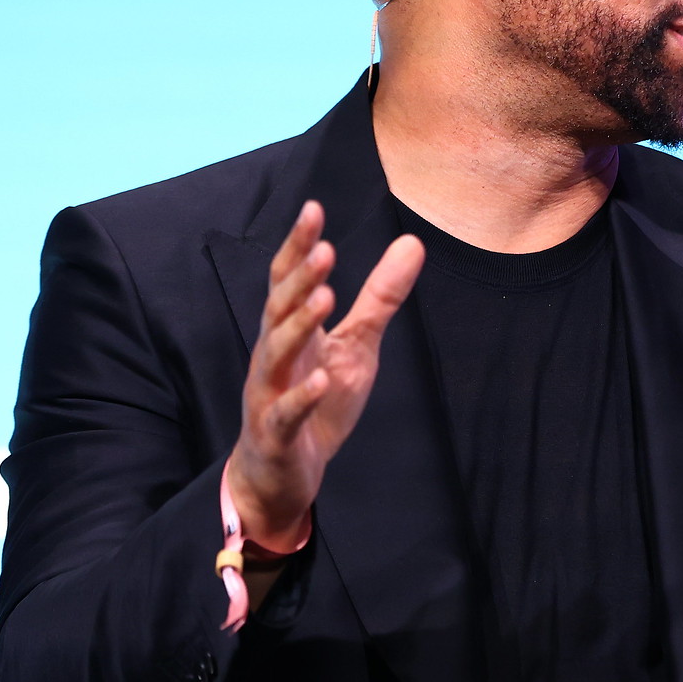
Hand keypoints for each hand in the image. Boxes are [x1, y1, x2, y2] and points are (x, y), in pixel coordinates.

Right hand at [227, 201, 424, 550]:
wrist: (283, 473)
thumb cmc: (317, 401)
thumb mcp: (356, 345)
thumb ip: (379, 298)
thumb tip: (412, 243)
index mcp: (291, 330)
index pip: (290, 280)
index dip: (299, 246)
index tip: (313, 209)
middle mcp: (274, 355)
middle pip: (279, 308)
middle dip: (300, 278)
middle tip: (324, 248)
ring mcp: (269, 393)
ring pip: (277, 353)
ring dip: (297, 326)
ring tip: (323, 298)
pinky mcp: (276, 433)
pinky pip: (286, 413)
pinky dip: (302, 397)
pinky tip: (321, 381)